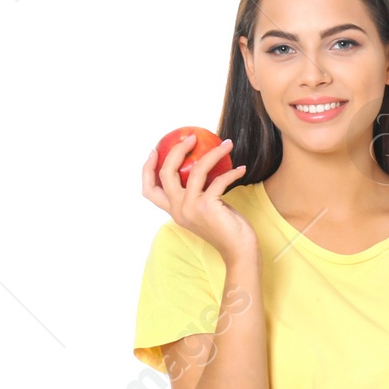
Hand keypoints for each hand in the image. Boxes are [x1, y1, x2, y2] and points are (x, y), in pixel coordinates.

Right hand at [142, 135, 254, 264]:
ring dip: (214, 153)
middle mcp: (178, 210)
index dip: (147, 169)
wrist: (239, 250)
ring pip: (196, 170)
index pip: (149, 190)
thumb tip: (201, 164)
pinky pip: (218, 180)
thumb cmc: (226, 228)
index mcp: (174, 211)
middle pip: (166, 173)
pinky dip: (231, 173)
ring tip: (227, 144)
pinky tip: (241, 169)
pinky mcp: (207, 207)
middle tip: (191, 138)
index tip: (155, 150)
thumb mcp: (204, 209)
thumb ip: (196, 194)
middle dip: (177, 150)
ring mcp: (191, 208)